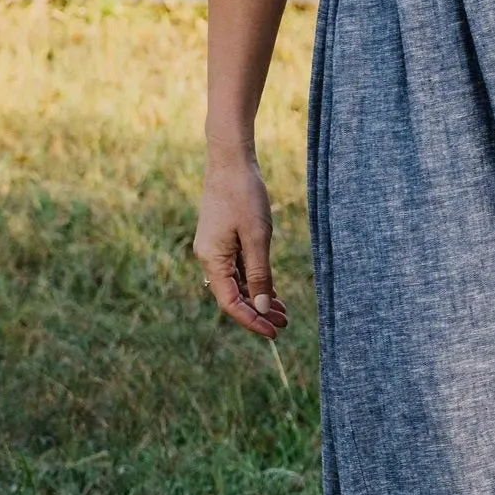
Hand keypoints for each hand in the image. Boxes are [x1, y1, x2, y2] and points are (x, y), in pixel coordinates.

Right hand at [195, 148, 287, 336]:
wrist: (230, 160)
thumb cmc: (244, 196)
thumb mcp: (257, 238)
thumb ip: (259, 275)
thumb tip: (260, 308)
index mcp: (212, 260)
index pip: (230, 303)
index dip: (252, 321)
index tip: (274, 333)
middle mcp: (209, 257)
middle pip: (233, 296)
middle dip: (258, 311)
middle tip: (285, 323)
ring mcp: (215, 247)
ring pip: (237, 283)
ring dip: (258, 297)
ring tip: (283, 311)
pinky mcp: (222, 238)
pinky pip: (237, 268)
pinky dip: (253, 280)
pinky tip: (271, 289)